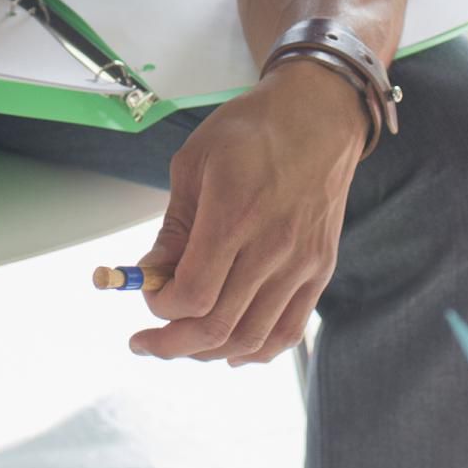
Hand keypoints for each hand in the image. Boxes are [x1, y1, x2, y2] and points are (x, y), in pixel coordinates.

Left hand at [128, 62, 368, 364]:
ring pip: (251, 338)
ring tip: (182, 345)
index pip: (193, 294)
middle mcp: (272, 247)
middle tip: (147, 341)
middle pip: (218, 326)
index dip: (160, 308)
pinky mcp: (320, 270)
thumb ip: (174, 227)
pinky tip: (230, 351)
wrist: (320, 115)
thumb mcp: (194, 164)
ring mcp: (301, 263)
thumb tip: (151, 273)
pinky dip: (257, 351)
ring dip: (208, 352)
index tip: (148, 295)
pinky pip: (289, 332)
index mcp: (234, 215)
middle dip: (172, 342)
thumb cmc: (252, 130)